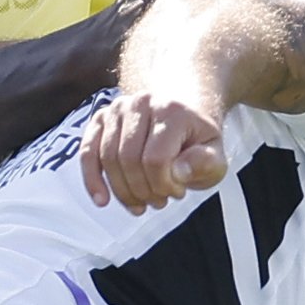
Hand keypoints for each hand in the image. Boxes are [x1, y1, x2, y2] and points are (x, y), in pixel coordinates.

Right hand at [79, 91, 230, 214]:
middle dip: (143, 191)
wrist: (184, 115)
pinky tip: (102, 200)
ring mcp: (117, 108)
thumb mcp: (216, 156)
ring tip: (141, 201)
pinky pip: (88, 152)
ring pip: (108, 159)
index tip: (177, 191)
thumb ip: (205, 164)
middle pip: (129, 160)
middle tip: (159, 200)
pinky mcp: (101, 118)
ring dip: (123, 191)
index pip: (156, 159)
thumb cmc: (197, 141)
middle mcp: (142, 102)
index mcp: (172, 111)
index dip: (163, 185)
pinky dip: (92, 178)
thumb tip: (178, 173)